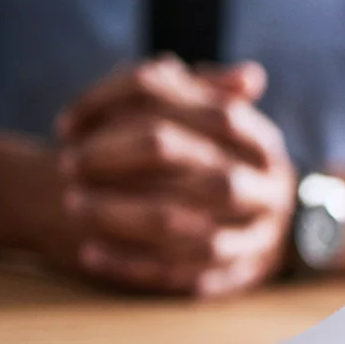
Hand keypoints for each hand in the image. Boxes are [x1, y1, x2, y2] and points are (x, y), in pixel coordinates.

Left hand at [54, 57, 295, 296]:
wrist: (277, 230)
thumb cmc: (224, 165)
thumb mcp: (218, 126)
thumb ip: (192, 95)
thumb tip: (167, 66)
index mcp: (261, 140)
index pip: (193, 107)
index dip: (124, 107)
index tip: (68, 123)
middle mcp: (267, 187)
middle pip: (190, 163)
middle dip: (118, 159)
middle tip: (68, 163)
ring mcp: (258, 236)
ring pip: (185, 227)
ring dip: (122, 216)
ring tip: (74, 206)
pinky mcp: (239, 277)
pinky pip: (183, 277)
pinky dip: (133, 266)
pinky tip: (91, 254)